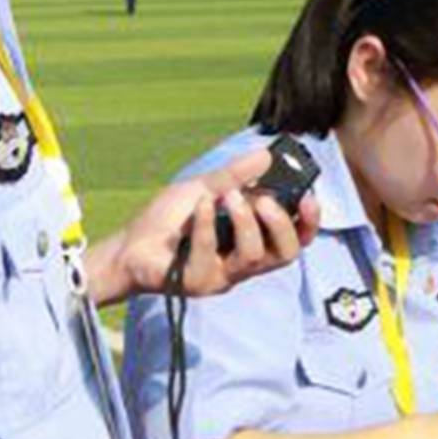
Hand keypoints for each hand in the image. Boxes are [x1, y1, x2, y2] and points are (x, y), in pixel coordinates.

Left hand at [85, 148, 320, 305]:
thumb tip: (265, 154)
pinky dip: (206, 226)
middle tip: (263, 200)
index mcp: (252, 240)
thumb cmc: (168, 221)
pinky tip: (198, 207)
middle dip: (281, 224)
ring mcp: (223, 276)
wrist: (128, 244)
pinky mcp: (199, 283)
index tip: (308, 198)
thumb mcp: (203, 187)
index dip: (309, 223)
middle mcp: (244, 263)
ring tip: (225, 196)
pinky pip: (210, 256)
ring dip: (244, 222)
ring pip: (253, 256)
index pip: (295, 238)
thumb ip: (235, 175)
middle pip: (286, 253)